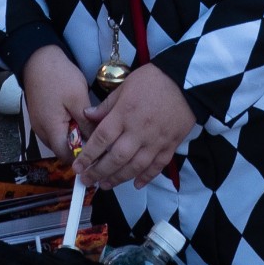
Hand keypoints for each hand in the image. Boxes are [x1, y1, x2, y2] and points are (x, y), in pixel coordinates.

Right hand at [20, 44, 88, 161]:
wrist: (38, 59)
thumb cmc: (59, 77)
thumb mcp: (78, 98)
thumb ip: (86, 122)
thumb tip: (96, 141)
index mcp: (50, 129)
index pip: (66, 156)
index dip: (82, 157)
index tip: (98, 151)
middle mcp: (41, 131)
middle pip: (62, 150)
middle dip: (79, 147)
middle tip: (96, 137)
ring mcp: (39, 125)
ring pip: (58, 141)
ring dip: (72, 138)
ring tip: (88, 127)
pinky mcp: (40, 117)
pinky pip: (54, 131)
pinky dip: (65, 129)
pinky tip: (77, 119)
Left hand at [76, 63, 195, 189]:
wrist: (186, 82)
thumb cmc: (153, 80)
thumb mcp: (125, 85)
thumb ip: (107, 105)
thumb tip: (88, 116)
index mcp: (124, 114)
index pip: (101, 139)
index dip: (87, 155)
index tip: (77, 167)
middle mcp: (138, 131)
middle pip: (116, 158)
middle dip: (99, 172)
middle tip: (87, 181)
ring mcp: (155, 141)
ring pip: (135, 166)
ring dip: (118, 178)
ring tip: (105, 184)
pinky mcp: (170, 146)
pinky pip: (157, 166)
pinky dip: (146, 177)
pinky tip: (135, 184)